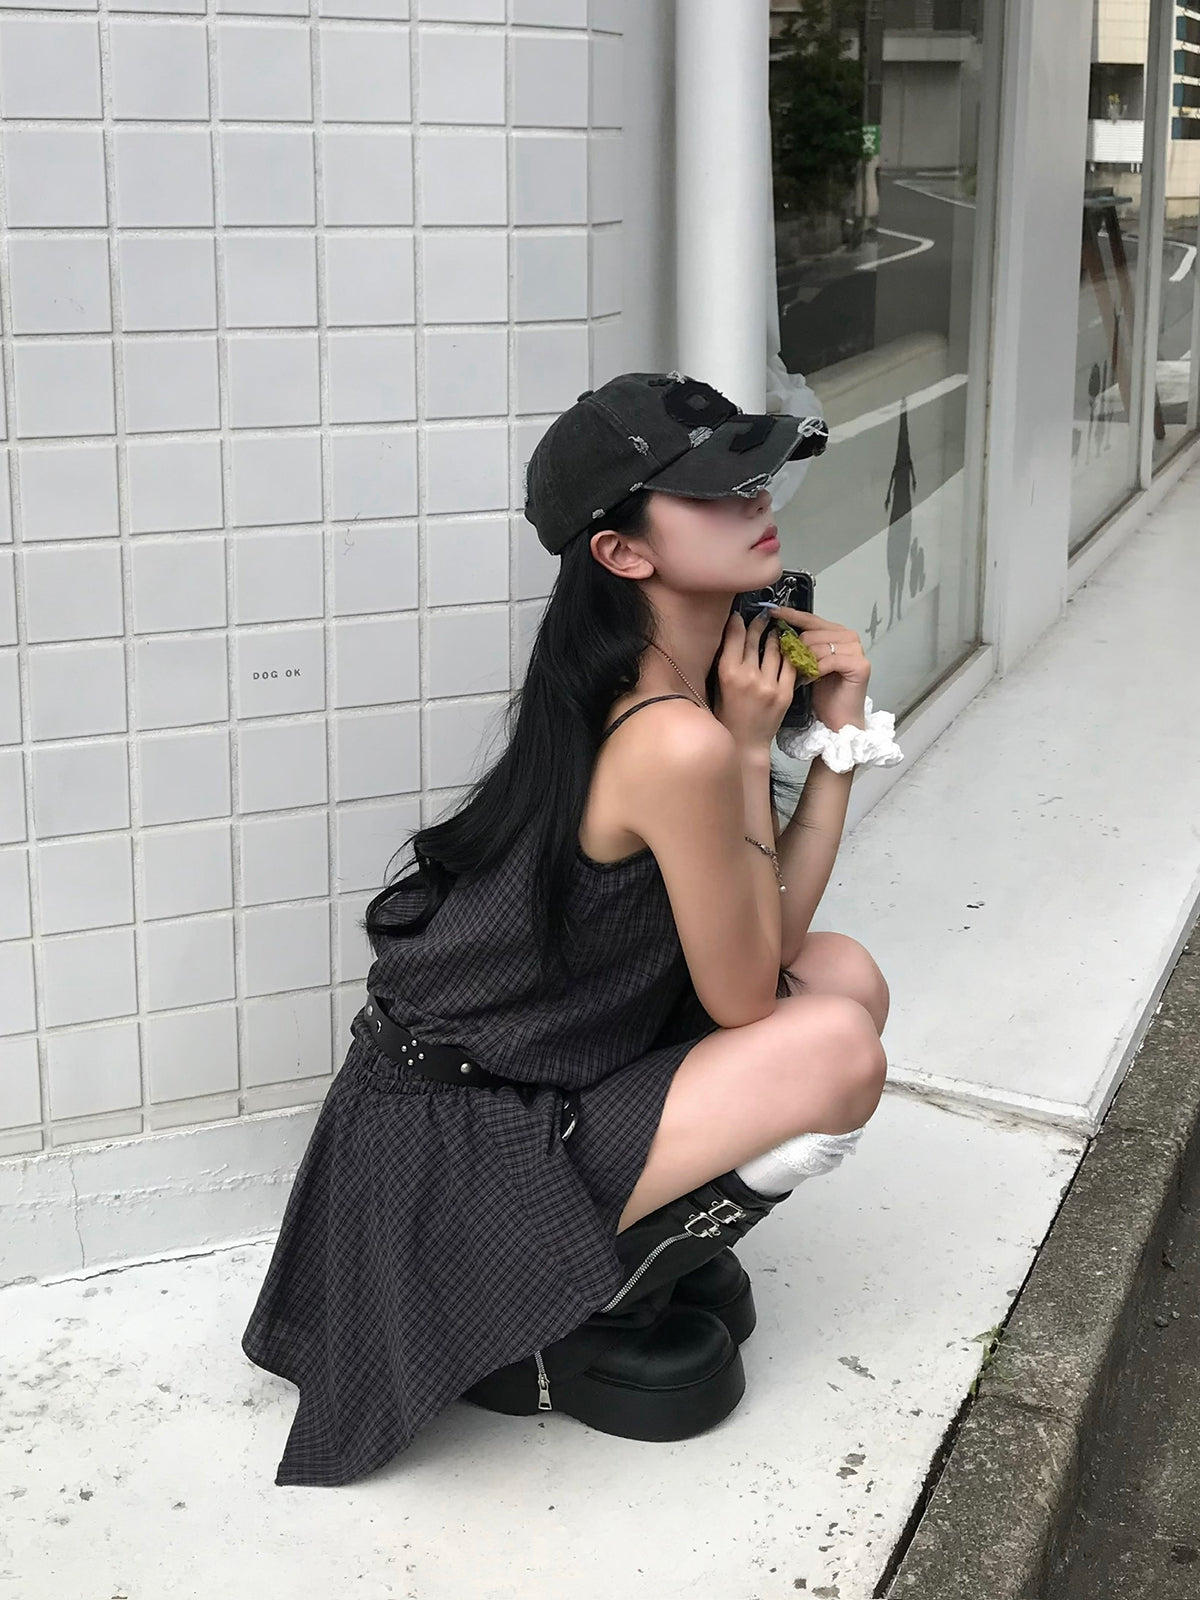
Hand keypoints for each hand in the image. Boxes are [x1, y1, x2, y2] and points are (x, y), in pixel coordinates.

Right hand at [711, 608, 796, 754]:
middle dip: (758, 624)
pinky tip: (788, 647)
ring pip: (775, 649)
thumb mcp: (717, 686)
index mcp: (727, 673)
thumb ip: (725, 661)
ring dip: (775, 636)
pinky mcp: (785, 693)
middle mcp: (748, 676)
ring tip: (775, 629)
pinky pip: (790, 665)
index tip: (740, 615)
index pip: (735, 636)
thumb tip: (732, 635)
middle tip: (761, 615)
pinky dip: (789, 653)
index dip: (738, 622)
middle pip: (755, 639)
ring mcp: (769, 685)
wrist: (745, 745)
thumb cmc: (727, 716)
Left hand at [764, 605, 869, 732]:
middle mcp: (849, 637)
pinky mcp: (860, 664)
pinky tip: (810, 680)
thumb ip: (799, 644)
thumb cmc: (822, 694)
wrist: (836, 720)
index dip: (790, 616)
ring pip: (817, 646)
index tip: (772, 612)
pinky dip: (815, 671)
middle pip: (811, 633)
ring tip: (801, 677)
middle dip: (796, 650)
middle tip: (791, 667)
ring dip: (804, 663)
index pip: (810, 619)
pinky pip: (828, 661)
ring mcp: (857, 649)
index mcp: (836, 632)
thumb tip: (776, 627)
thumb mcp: (805, 663)